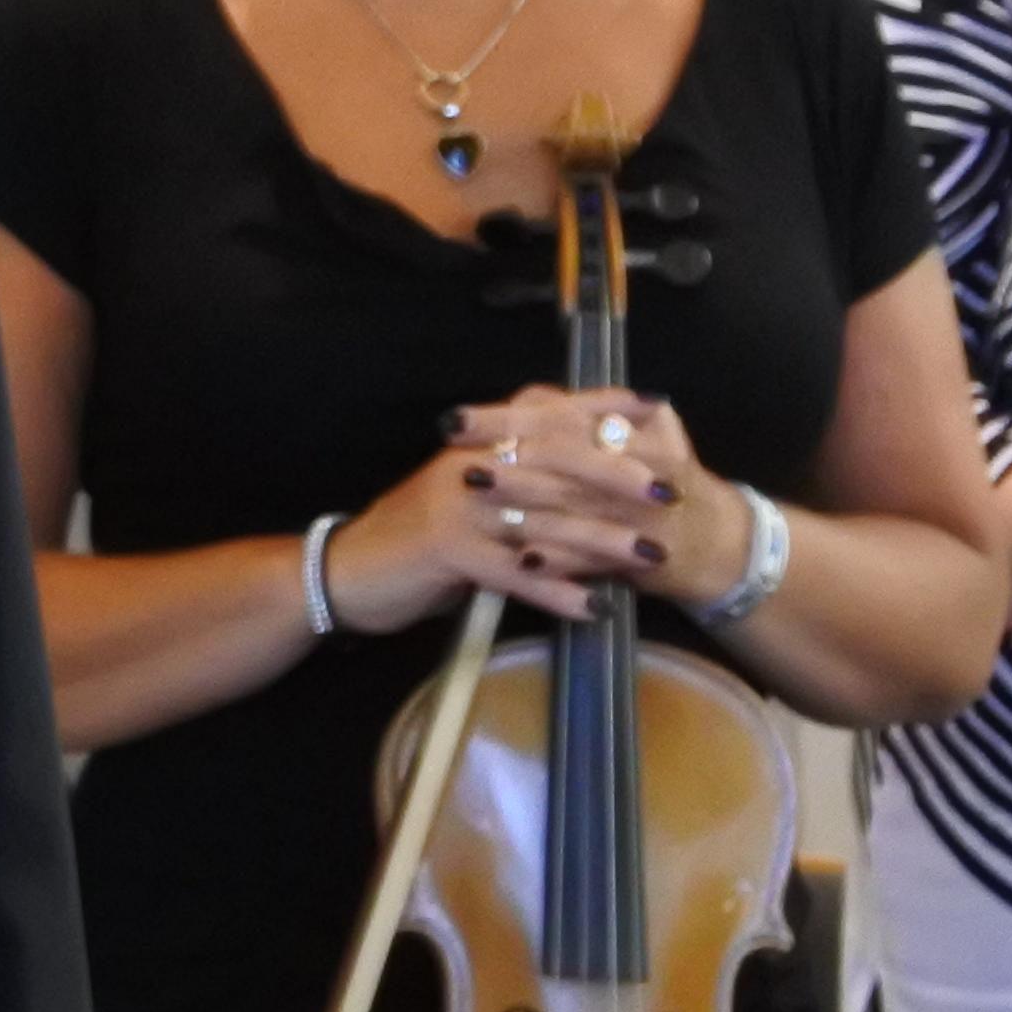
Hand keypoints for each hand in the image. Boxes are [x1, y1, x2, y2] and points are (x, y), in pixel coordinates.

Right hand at [321, 387, 697, 631]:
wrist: (344, 572)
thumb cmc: (411, 540)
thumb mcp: (460, 497)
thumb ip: (511, 481)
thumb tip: (580, 477)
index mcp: (474, 446)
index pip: (544, 412)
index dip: (599, 406)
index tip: (654, 403)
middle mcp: (468, 466)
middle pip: (552, 461)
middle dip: (615, 474)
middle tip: (666, 491)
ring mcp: (456, 508)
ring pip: (543, 518)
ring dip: (602, 540)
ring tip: (650, 556)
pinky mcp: (446, 552)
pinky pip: (515, 573)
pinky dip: (558, 592)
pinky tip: (594, 608)